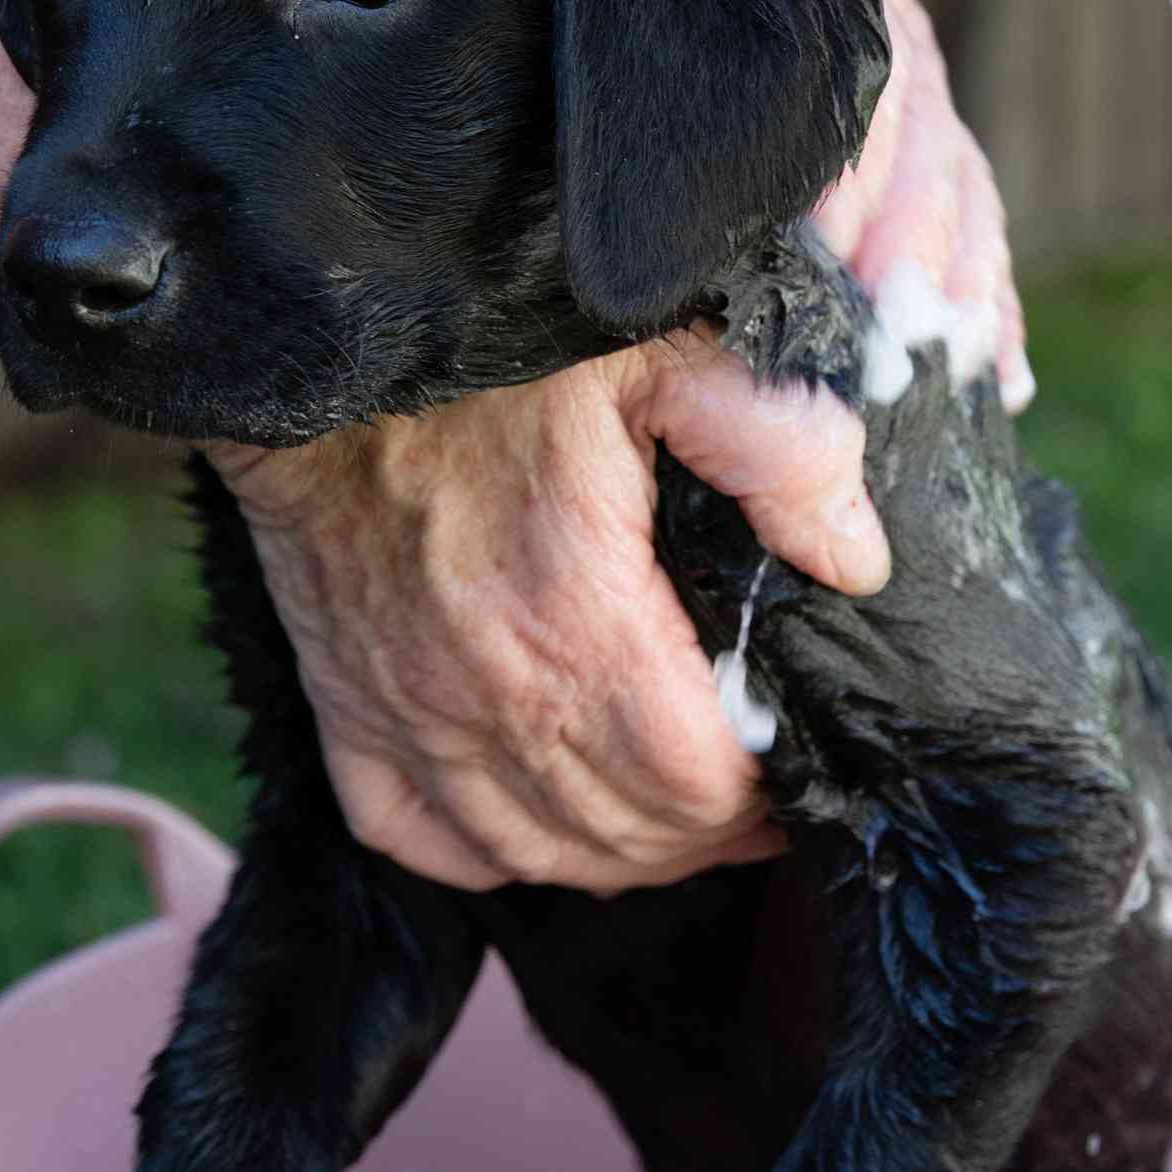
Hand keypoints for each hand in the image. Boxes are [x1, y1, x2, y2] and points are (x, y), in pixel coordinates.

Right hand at [214, 0, 1025, 892]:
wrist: (314, 317)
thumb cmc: (500, 331)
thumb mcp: (669, 343)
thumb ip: (780, 442)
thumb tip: (856, 555)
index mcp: (572, 614)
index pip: (690, 784)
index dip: (764, 803)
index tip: (804, 772)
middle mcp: (479, 689)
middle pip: (619, 835)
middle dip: (704, 836)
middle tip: (757, 794)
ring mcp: (399, 704)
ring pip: (527, 851)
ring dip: (613, 854)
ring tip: (672, 812)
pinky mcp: (341, 696)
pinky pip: (414, 832)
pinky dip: (486, 847)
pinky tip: (539, 813)